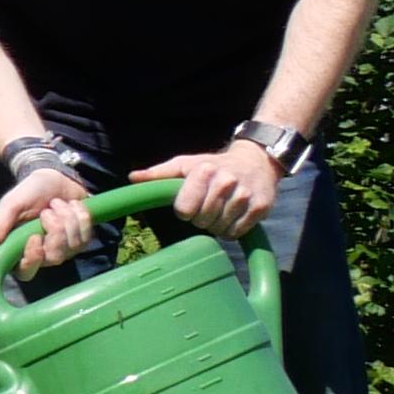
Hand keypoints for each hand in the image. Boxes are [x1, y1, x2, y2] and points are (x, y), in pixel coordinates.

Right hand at [0, 165, 100, 277]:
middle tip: (47, 211)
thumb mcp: (11, 205)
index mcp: (21, 249)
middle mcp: (43, 254)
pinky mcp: (82, 239)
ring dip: (67, 219)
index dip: (33, 259)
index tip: (34, 236)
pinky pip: (87, 236)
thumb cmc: (29, 192)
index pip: (26, 272)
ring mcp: (65, 248)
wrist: (54, 177)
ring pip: (73, 246)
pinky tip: (72, 206)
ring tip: (58, 204)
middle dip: (55, 231)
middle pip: (54, 258)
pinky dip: (80, 216)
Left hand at [149, 139, 281, 242]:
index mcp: (204, 171)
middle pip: (202, 221)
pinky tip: (233, 215)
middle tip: (207, 206)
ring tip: (221, 209)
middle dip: (201, 218)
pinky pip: (237, 232)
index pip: (185, 210)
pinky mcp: (261, 207)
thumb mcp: (185, 164)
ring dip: (217, 225)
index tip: (190, 203)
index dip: (184, 210)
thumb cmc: (213, 165)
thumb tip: (132, 177)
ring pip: (220, 228)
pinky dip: (232, 229)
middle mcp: (226, 182)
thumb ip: (159, 173)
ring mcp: (245, 195)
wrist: (256, 160)